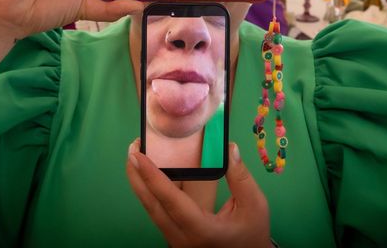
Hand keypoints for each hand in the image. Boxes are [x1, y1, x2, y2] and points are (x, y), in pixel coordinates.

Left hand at [127, 141, 270, 247]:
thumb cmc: (252, 233)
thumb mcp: (254, 205)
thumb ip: (240, 177)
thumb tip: (229, 149)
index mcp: (201, 229)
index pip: (170, 200)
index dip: (152, 176)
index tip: (138, 156)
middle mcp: (182, 237)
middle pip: (151, 206)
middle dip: (137, 177)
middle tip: (132, 150)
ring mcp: (176, 240)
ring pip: (151, 211)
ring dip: (141, 184)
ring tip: (137, 158)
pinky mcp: (176, 238)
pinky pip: (158, 214)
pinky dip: (151, 193)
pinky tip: (150, 176)